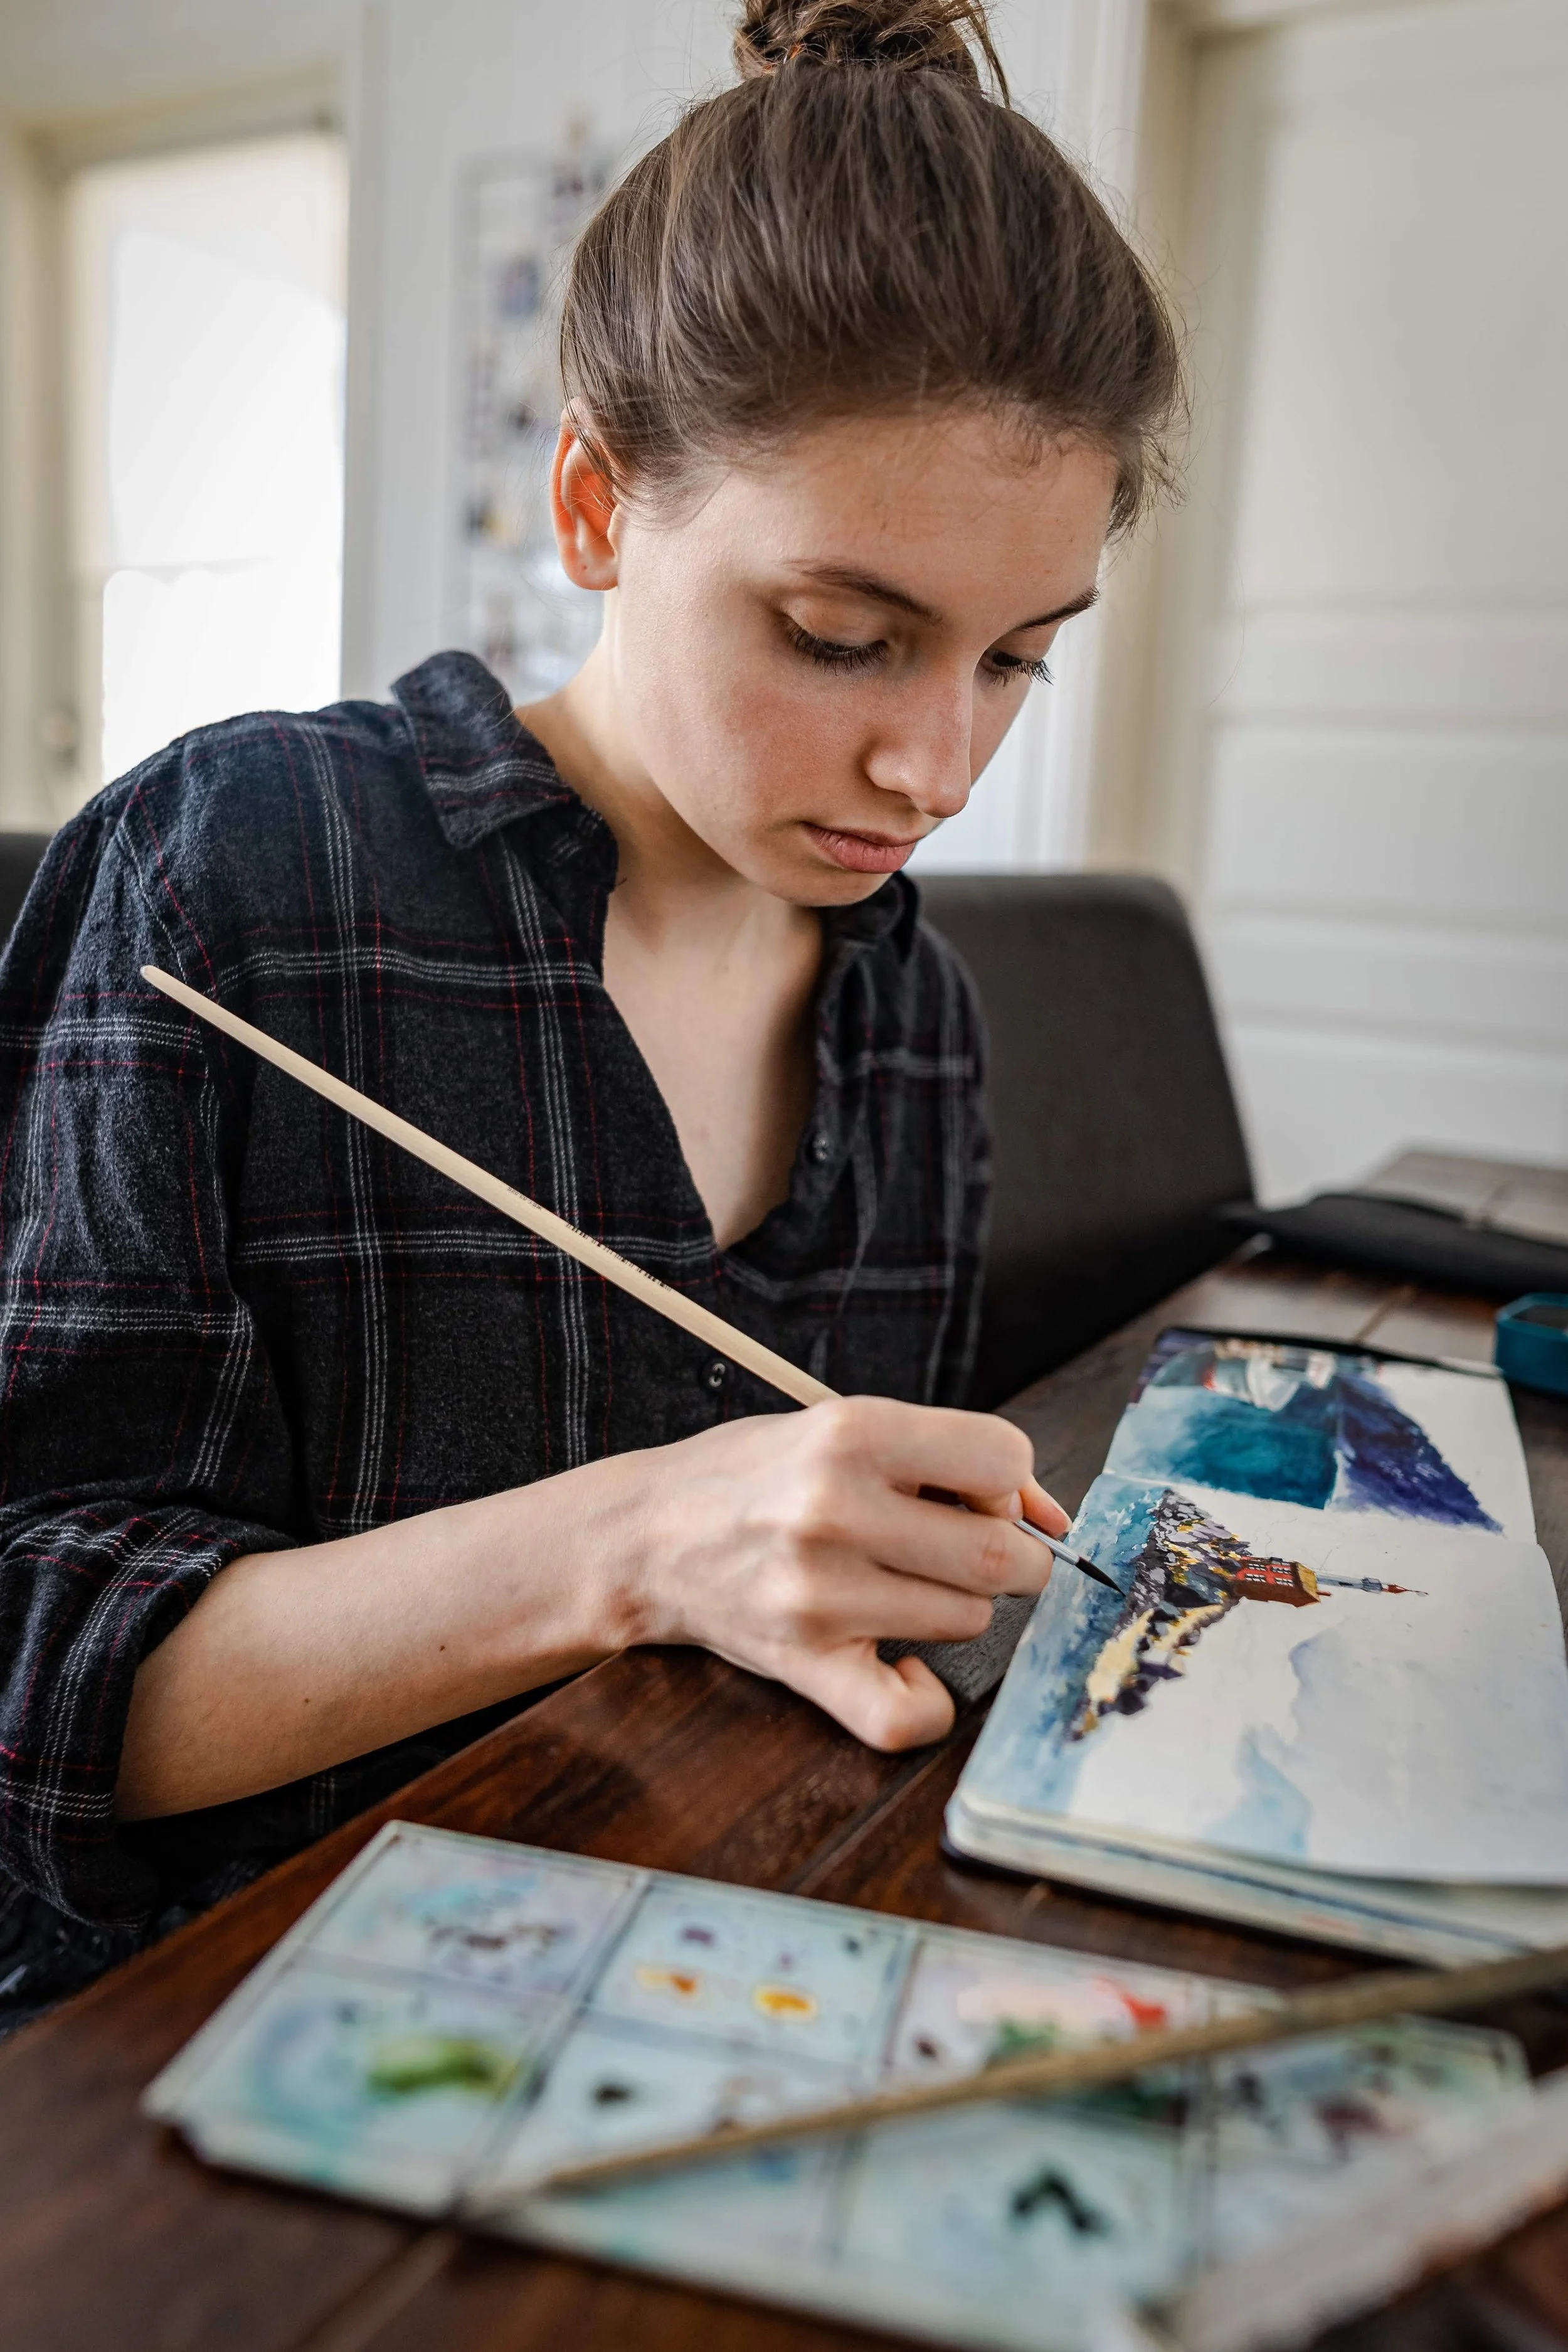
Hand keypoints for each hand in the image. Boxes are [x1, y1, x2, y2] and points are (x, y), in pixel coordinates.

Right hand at [620, 1396, 1069, 1752]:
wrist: (646, 1534)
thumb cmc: (757, 1475)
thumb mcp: (844, 1427)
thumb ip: (949, 1458)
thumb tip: (1054, 1518)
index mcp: (852, 1433)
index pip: (1002, 1456)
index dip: (1007, 1481)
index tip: (979, 1495)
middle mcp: (835, 1509)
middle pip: (1002, 1554)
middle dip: (1012, 1556)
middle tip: (971, 1551)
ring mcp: (818, 1592)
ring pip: (968, 1619)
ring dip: (960, 1607)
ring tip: (909, 1585)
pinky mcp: (802, 1661)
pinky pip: (902, 1715)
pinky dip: (924, 1700)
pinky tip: (906, 1666)